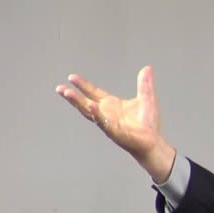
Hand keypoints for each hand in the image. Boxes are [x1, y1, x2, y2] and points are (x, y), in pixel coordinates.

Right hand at [56, 66, 175, 181]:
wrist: (153, 142)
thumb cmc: (148, 123)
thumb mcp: (146, 99)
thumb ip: (145, 84)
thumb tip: (148, 68)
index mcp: (111, 104)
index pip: (93, 92)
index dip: (83, 85)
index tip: (71, 77)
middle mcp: (106, 113)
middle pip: (85, 102)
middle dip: (73, 96)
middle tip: (60, 88)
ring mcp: (108, 123)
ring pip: (90, 112)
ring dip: (79, 103)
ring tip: (67, 93)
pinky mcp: (115, 133)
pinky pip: (104, 123)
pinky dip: (97, 115)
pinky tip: (91, 106)